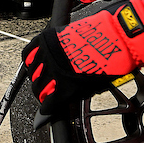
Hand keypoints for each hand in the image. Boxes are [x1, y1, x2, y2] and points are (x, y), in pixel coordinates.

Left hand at [23, 0, 143, 121]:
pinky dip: (48, 107)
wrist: (115, 39)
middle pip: (33, 74)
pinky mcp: (65, 87)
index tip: (35, 72)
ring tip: (48, 96)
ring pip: (38, 88)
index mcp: (47, 40)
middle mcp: (47, 55)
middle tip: (44, 86)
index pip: (28, 56)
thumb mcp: (74, 34)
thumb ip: (62, 45)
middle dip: (37, 81)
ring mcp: (55, 72)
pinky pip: (50, 101)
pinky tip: (50, 108)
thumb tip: (58, 56)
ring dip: (42, 93)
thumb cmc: (100, 35)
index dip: (32, 67)